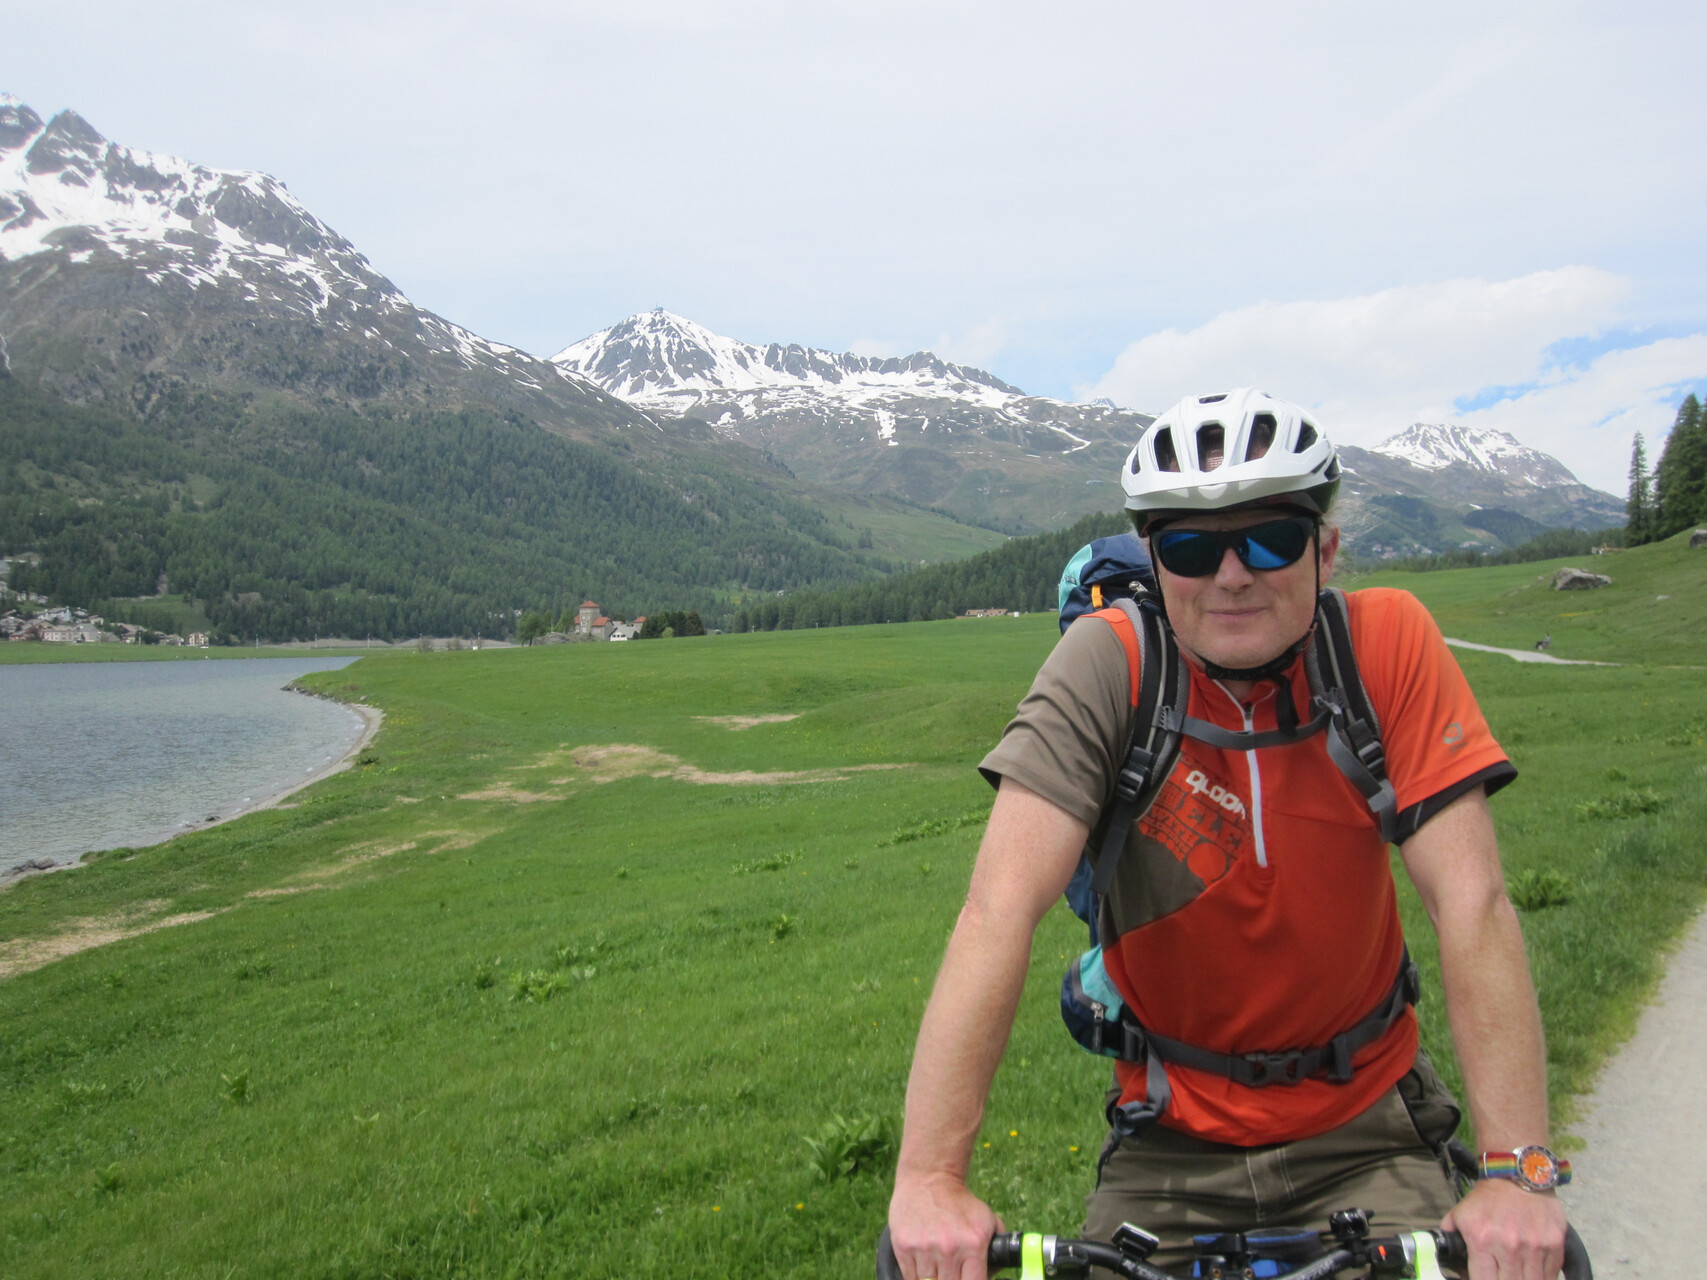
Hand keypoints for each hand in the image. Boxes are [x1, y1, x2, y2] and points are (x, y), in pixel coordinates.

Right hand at [888, 1171, 1002, 1279]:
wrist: (929, 1179)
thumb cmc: (960, 1203)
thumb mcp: (987, 1219)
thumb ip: (997, 1246)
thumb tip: (997, 1270)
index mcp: (973, 1244)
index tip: (967, 1278)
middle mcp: (949, 1248)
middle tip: (953, 1272)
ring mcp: (924, 1249)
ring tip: (938, 1266)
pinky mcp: (903, 1246)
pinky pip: (910, 1278)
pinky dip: (917, 1277)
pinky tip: (924, 1264)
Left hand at [1443, 1178, 1567, 1279]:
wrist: (1516, 1174)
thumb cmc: (1487, 1198)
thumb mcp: (1460, 1214)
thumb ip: (1451, 1237)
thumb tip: (1449, 1260)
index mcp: (1481, 1240)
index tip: (1485, 1278)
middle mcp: (1509, 1247)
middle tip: (1502, 1274)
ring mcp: (1535, 1247)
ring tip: (1517, 1273)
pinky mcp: (1555, 1244)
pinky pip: (1551, 1275)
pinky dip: (1543, 1277)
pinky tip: (1534, 1270)